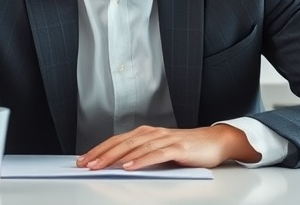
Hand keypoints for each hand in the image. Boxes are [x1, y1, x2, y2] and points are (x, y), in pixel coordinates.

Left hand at [76, 125, 260, 170]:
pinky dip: (141, 160)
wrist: (215, 142)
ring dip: (115, 158)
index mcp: (146, 133)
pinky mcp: (177, 147)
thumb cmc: (187, 148)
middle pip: (121, 143)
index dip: (99, 149)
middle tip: (85, 164)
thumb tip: (118, 166)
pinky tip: (129, 167)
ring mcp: (165, 139)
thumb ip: (142, 155)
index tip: (83, 160)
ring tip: (100, 166)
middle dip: (101, 154)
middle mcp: (153, 133)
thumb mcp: (160, 151)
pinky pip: (156, 154)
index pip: (117, 140)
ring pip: (135, 147)